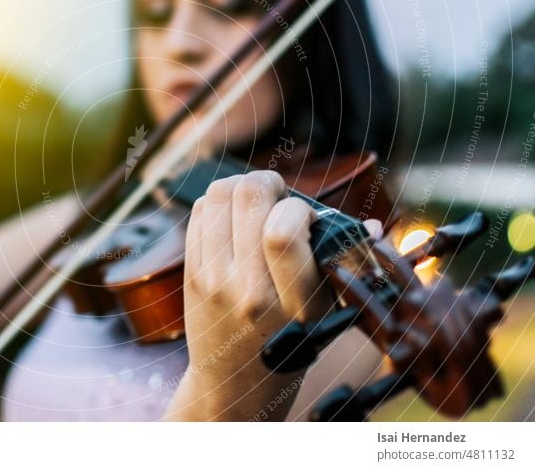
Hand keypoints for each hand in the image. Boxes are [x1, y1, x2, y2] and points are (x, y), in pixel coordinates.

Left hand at [172, 170, 327, 419]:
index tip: (305, 217)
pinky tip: (235, 216)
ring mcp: (213, 280)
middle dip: (268, 182)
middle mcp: (249, 291)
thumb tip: (371, 223)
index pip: (282, 231)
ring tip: (257, 201)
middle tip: (278, 195)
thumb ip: (345, 264)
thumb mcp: (326, 312)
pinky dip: (220, 201)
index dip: (296, 207)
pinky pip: (200, 210)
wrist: (236, 380)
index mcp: (294, 304)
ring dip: (242, 185)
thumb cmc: (292, 340)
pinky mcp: (191, 273)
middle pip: (248, 198)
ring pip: (219, 195)